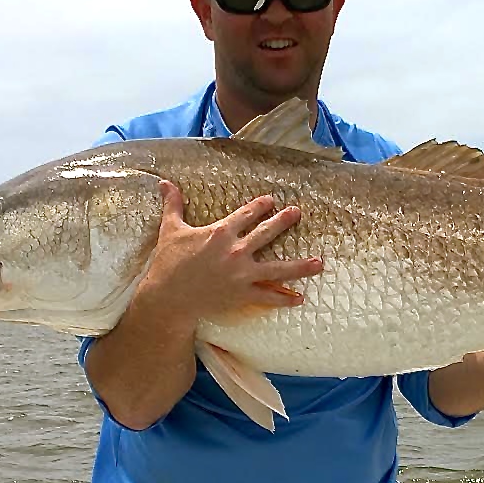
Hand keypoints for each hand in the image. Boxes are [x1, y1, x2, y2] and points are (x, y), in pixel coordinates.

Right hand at [139, 180, 323, 324]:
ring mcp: (242, 275)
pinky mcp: (241, 295)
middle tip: (297, 213)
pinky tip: (300, 298)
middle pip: (266, 233)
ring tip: (319, 263)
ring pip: (277, 269)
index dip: (260, 206)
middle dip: (284, 222)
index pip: (246, 214)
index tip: (271, 201)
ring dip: (300, 266)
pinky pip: (267, 297)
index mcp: (220, 233)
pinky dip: (284, 299)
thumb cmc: (168, 263)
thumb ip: (173, 205)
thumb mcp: (170, 230)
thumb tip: (164, 183)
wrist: (167, 297)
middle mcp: (236, 251)